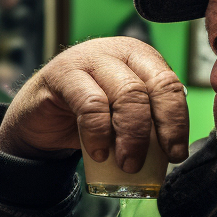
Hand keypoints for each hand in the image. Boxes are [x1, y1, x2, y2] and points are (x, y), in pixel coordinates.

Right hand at [0, 37, 188, 173]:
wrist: (39, 120)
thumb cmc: (87, 121)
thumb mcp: (123, 122)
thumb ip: (147, 127)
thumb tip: (174, 154)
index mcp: (142, 59)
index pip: (169, 85)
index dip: (176, 121)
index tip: (175, 154)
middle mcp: (119, 52)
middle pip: (151, 88)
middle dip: (153, 131)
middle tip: (143, 163)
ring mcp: (90, 58)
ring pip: (126, 94)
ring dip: (130, 135)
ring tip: (126, 164)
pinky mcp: (63, 73)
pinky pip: (91, 105)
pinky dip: (98, 134)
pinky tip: (98, 153)